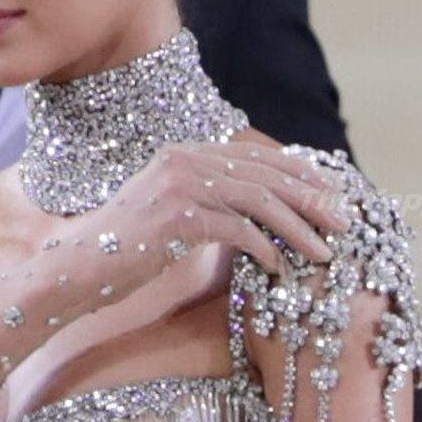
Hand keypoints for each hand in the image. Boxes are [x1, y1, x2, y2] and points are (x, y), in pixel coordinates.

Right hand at [51, 141, 352, 318]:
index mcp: (186, 153)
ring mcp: (180, 185)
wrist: (77, 269)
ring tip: (325, 253)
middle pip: (267, 174)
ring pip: (260, 201)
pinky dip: (265, 249)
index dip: (301, 174)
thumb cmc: (125, 251)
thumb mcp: (172, 216)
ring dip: (299, 229)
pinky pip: (238, 230)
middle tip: (344, 224)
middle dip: (312, 200)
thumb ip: (211, 203)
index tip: (332, 196)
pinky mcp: (178, 217)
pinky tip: (279, 268)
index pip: (258, 157)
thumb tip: (260, 213)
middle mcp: (185, 159)